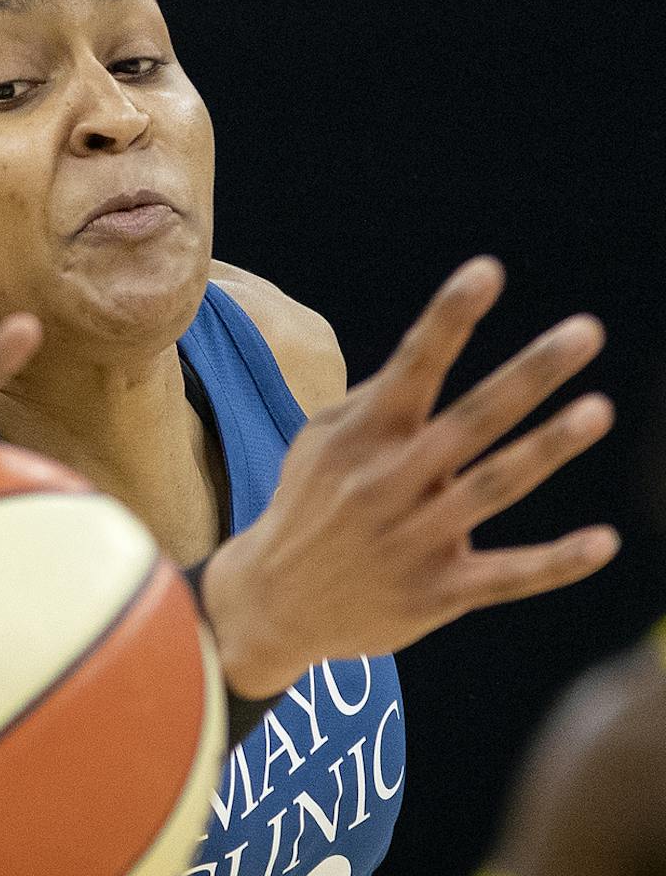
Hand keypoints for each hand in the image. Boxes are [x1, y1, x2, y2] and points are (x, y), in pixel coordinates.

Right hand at [203, 257, 617, 699]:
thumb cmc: (306, 507)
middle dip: (529, 375)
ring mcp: (415, 540)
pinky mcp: (436, 593)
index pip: (411, 367)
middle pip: (470, 421)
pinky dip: (556, 563)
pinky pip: (505, 577)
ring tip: (598, 409)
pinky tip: (604, 543)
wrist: (270, 604)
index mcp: (363, 439)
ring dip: (547, 448)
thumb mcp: (317, 445)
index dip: (449, 319)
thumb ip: (374, 402)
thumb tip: (429, 357)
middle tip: (585, 331)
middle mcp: (390, 482)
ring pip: (492, 487)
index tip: (487, 271)